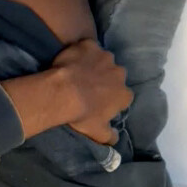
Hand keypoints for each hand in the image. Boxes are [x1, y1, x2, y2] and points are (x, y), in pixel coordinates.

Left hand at [1, 40, 132, 144]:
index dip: (112, 98)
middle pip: (115, 75)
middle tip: (88, 86)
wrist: (63, 92)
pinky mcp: (89, 45)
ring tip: (78, 72)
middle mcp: (120, 73)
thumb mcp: (97, 132)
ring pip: (102, 59)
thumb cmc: (82, 115)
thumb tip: (116, 141)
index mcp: (124, 94)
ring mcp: (105, 56)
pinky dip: (81, 51)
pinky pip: (87, 47)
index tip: (100, 102)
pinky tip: (71, 59)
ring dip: (94, 64)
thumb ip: (110, 137)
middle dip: (105, 79)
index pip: (123, 96)